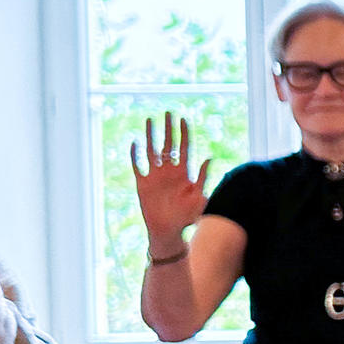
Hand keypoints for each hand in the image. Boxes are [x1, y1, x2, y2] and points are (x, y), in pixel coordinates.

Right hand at [129, 114, 212, 246]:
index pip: (184, 147)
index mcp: (183, 173)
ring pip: (152, 151)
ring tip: (150, 120)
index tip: (183, 119)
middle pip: (169, 145)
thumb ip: (202, 178)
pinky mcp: (142, 184)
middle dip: (168, 129)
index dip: (184, 133)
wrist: (169, 231)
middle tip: (169, 112)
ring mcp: (155, 176)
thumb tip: (208, 158)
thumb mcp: (198, 197)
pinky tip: (134, 142)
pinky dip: (135, 155)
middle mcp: (169, 171)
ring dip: (151, 136)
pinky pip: (138, 166)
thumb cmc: (187, 217)